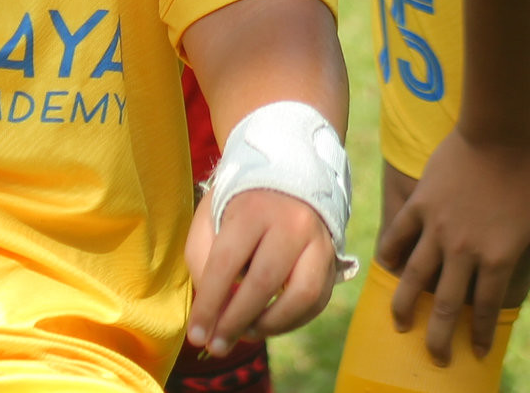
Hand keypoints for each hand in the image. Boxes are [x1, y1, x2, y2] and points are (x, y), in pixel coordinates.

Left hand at [183, 188, 338, 356]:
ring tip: (244, 333)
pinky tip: (267, 324)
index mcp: (253, 208)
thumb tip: (211, 308)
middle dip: (236, 321)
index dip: (210, 303)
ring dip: (270, 325)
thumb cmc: (239, 206)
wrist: (287, 182)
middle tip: (217, 346)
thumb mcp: (210, 218)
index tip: (196, 336)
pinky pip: (317, 302)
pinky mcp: (333, 260)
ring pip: (301, 296)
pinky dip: (291, 322)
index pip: (227, 262)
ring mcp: (318, 242)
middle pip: (264, 282)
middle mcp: (292, 223)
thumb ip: (202, 258)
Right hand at [377, 129, 529, 364]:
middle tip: (435, 356)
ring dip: (405, 305)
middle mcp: (464, 250)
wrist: (500, 133)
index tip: (477, 352)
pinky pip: (399, 235)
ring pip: (414, 277)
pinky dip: (391, 255)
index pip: (485, 308)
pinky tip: (387, 269)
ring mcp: (438, 227)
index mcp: (498, 258)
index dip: (480, 334)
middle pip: (443, 305)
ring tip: (400, 323)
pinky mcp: (421, 204)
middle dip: (438, 337)